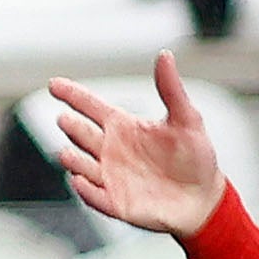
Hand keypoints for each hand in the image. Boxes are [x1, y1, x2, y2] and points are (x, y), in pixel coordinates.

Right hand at [51, 52, 224, 238]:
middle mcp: (112, 150)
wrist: (204, 199)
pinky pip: (96, 197)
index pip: (91, 107)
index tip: (54, 85)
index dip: (72, 95)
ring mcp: (112, 177)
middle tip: (66, 120)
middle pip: (83, 135)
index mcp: (124, 127)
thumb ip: (171, 89)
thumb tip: (165, 55)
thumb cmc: (195, 157)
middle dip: (72, 128)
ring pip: (83, 166)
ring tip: (66, 154)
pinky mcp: (117, 203)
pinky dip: (86, 190)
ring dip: (73, 160)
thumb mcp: (186, 119)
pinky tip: (79, 181)